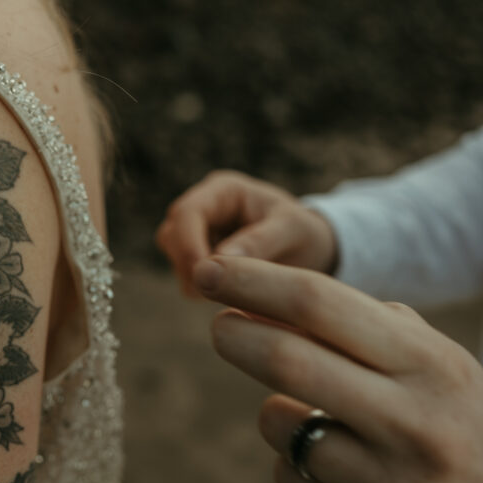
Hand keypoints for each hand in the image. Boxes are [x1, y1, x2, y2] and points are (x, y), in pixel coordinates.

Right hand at [156, 170, 337, 294]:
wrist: (311, 251)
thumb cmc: (304, 234)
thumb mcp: (293, 231)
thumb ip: (259, 241)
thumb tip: (220, 258)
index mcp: (224, 190)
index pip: (187, 213)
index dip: (188, 245)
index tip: (206, 277)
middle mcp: (204, 207)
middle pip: (172, 234)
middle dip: (190, 265)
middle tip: (222, 290)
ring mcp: (197, 232)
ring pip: (173, 256)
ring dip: (195, 278)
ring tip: (235, 289)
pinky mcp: (198, 256)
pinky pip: (185, 275)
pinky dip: (203, 288)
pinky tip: (233, 291)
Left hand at [194, 256, 482, 482]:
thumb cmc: (447, 414)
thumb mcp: (427, 358)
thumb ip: (356, 325)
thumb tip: (258, 298)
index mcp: (432, 367)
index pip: (321, 304)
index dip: (254, 282)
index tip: (209, 270)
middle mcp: (416, 426)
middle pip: (289, 361)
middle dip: (237, 335)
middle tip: (218, 324)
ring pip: (281, 427)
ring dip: (278, 414)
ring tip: (318, 419)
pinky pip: (291, 481)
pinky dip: (295, 464)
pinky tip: (337, 469)